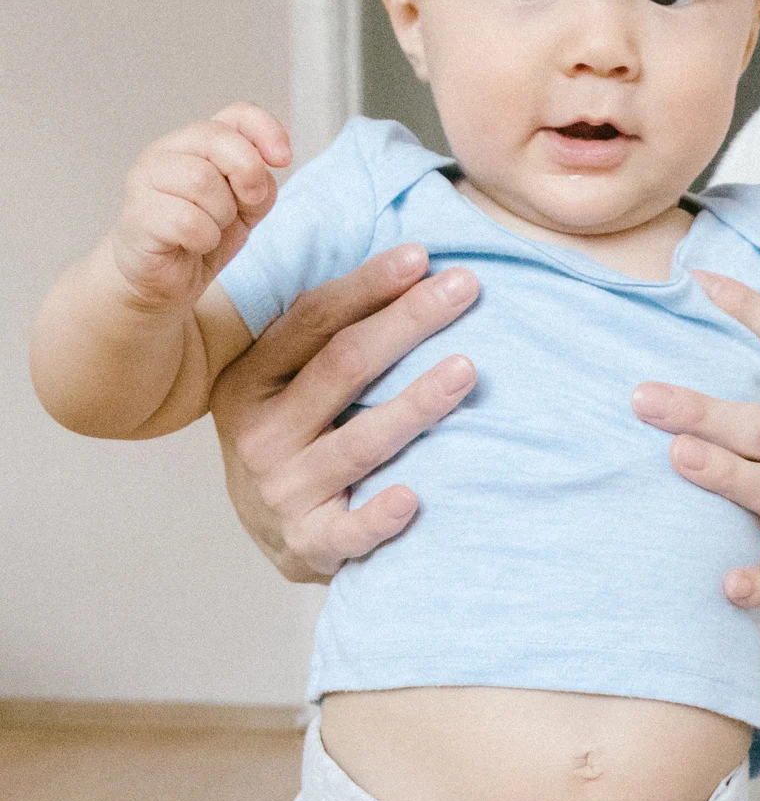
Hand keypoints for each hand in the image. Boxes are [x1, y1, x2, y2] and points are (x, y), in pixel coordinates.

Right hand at [109, 104, 290, 312]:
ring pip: (201, 181)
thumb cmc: (205, 234)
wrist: (166, 279)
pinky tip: (195, 244)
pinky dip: (205, 238)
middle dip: (246, 175)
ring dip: (222, 214)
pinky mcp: (137, 215)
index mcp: (197, 142)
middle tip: (245, 204)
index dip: (266, 129)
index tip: (284, 159)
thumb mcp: (247, 205)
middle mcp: (166, 151)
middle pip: (217, 140)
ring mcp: (145, 180)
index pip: (236, 114)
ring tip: (211, 227)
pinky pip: (187, 221)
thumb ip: (259, 179)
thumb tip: (264, 166)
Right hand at [210, 247, 479, 580]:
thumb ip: (325, 336)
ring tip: (468, 369)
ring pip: (358, 442)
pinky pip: (349, 532)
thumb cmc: (298, 438)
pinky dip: (380, 518)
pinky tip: (415, 498)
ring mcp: (283, 491)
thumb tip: (403, 265)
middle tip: (465, 287)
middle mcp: (260, 434)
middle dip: (408, 322)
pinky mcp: (309, 545)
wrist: (275, 534)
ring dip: (416, 404)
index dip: (367, 286)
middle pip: (343, 366)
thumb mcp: (287, 384)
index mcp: (251, 381)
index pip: (312, 321)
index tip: (421, 255)